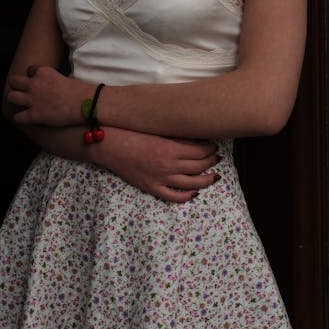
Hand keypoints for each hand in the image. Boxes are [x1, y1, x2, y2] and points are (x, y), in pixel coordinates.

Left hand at [7, 66, 86, 126]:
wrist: (85, 103)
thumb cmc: (81, 91)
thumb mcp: (66, 77)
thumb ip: (56, 79)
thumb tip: (59, 82)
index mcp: (43, 72)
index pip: (30, 70)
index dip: (32, 76)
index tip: (36, 81)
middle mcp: (34, 84)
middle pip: (14, 81)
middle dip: (16, 85)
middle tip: (21, 91)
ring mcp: (32, 99)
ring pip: (11, 97)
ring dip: (15, 100)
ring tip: (21, 104)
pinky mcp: (34, 115)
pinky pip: (18, 117)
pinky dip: (20, 118)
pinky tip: (25, 118)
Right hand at [97, 129, 220, 203]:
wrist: (111, 146)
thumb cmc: (133, 133)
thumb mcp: (159, 132)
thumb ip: (177, 138)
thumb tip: (197, 140)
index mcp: (171, 148)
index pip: (201, 151)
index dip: (211, 149)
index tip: (214, 146)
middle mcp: (169, 165)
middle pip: (199, 166)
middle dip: (212, 161)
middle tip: (216, 158)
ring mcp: (161, 179)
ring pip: (192, 183)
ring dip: (207, 180)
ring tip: (214, 176)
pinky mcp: (152, 188)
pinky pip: (174, 197)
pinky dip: (187, 196)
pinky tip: (194, 192)